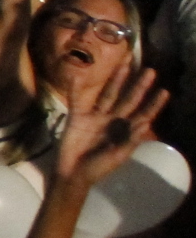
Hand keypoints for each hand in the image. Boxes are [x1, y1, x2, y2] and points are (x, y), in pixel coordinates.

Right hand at [53, 65, 166, 187]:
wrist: (73, 173)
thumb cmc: (99, 167)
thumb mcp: (118, 156)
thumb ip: (131, 140)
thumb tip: (146, 122)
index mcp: (125, 130)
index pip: (143, 114)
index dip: (154, 104)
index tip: (164, 91)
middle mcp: (113, 120)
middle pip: (128, 99)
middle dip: (139, 86)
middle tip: (151, 71)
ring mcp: (95, 116)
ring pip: (108, 94)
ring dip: (116, 80)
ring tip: (124, 64)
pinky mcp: (77, 116)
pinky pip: (77, 99)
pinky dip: (76, 88)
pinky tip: (78, 76)